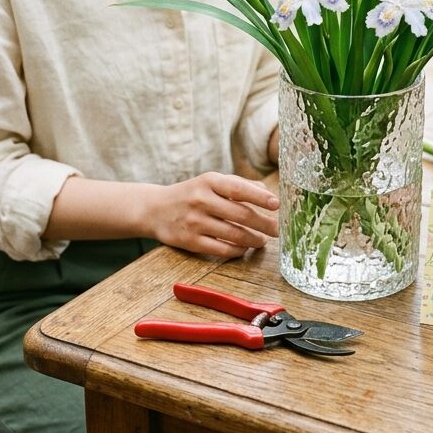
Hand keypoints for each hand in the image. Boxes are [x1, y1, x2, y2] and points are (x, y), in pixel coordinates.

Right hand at [150, 172, 278, 257]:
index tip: (277, 204)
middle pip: (240, 214)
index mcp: (209, 181)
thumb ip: (239, 184)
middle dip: (264, 223)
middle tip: (278, 229)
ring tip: (263, 240)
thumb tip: (267, 192)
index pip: (239, 189)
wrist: (155, 209)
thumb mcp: (211, 182)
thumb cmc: (191, 193)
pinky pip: (221, 249)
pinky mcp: (190, 242)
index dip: (260, 197)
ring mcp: (195, 222)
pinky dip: (238, 250)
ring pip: (233, 234)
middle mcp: (202, 200)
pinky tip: (245, 248)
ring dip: (253, 239)